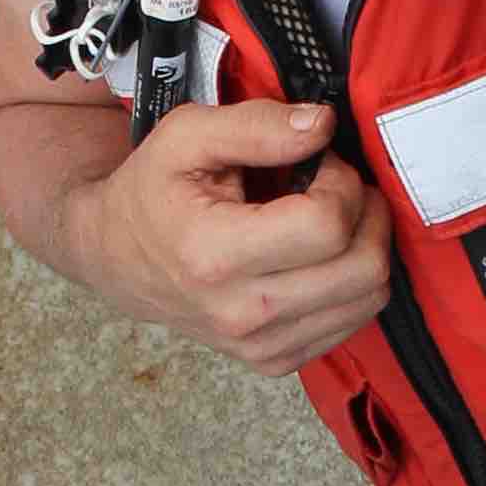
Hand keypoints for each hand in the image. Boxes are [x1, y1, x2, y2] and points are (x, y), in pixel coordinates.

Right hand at [57, 94, 392, 374]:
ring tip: (327, 218)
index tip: (319, 162)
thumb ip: (256, 125)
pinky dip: (352, 281)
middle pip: (362, 268)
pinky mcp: (275, 360)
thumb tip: (322, 125)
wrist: (117, 259)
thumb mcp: (186, 136)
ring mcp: (261, 345)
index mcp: (214, 254)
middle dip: (365, 212)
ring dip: (365, 246)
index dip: (340, 182)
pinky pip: (353, 321)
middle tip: (333, 187)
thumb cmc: (152, 192)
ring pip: (369, 298)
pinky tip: (319, 255)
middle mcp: (241, 312)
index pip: (326, 225)